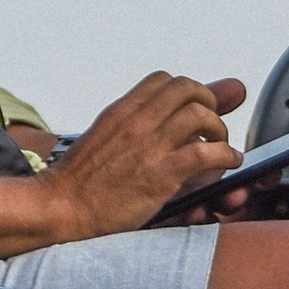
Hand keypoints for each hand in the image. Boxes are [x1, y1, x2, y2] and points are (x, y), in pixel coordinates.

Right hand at [46, 72, 247, 238]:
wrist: (59, 207)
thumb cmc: (78, 181)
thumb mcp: (102, 139)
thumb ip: (130, 125)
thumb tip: (154, 117)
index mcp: (120, 112)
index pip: (162, 81)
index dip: (186, 90)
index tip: (194, 105)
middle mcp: (135, 123)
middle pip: (186, 88)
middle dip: (208, 101)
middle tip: (212, 122)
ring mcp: (148, 147)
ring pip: (200, 115)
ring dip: (219, 129)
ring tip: (221, 143)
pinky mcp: (159, 175)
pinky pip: (204, 153)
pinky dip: (225, 154)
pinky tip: (228, 162)